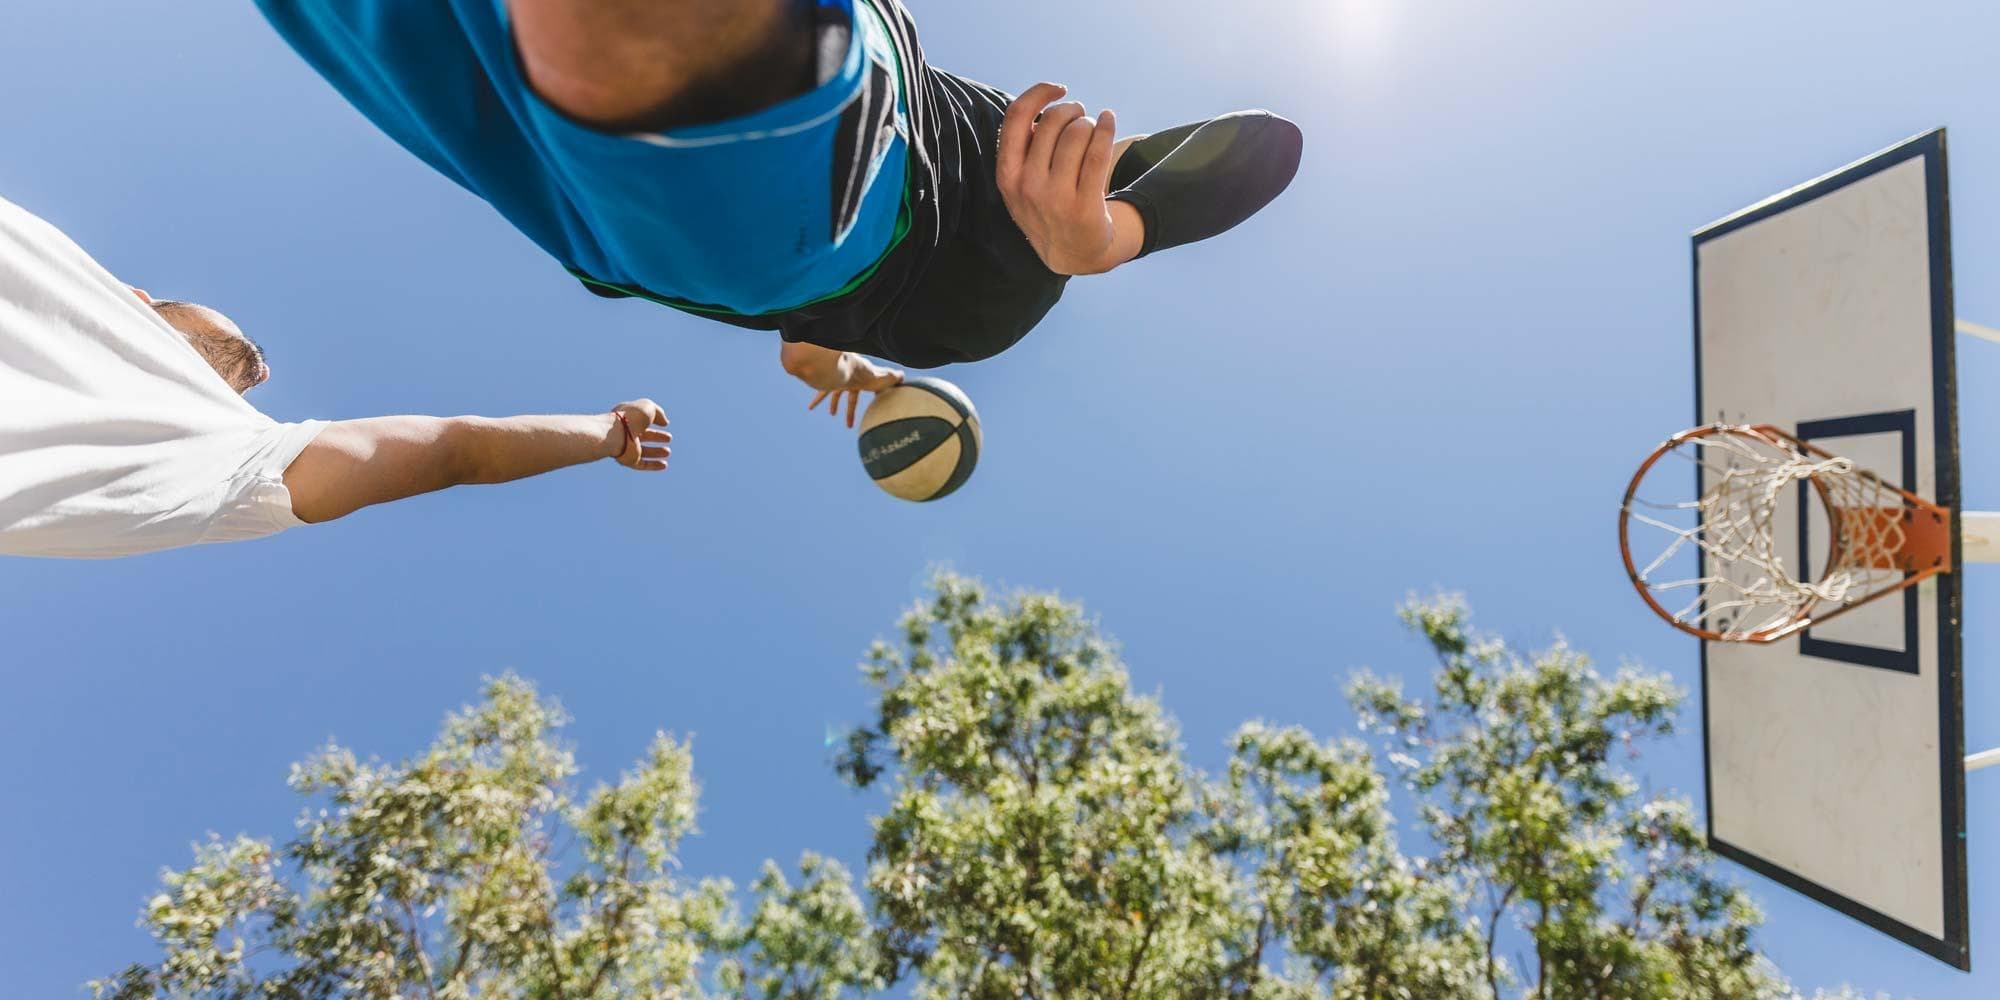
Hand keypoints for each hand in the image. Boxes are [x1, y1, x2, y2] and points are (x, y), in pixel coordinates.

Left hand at [610, 399, 671, 469]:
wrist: (617, 434)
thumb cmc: (631, 417)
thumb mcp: (648, 407)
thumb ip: (658, 413)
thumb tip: (665, 423)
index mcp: (627, 418)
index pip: (641, 420)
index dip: (653, 421)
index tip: (664, 424)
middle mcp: (626, 433)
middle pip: (643, 436)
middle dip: (656, 437)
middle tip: (669, 438)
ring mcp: (627, 447)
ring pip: (643, 452)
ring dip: (656, 452)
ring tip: (668, 452)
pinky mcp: (629, 460)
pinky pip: (642, 464)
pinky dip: (653, 465)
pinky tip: (664, 465)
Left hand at [808, 362, 901, 428]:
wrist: (848, 366)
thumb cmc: (867, 373)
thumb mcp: (884, 378)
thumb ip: (894, 378)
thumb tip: (903, 377)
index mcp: (862, 381)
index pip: (865, 392)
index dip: (868, 398)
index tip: (869, 403)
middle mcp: (849, 381)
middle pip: (848, 397)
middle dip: (847, 409)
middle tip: (843, 422)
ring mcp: (837, 381)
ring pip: (833, 393)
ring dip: (830, 403)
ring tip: (827, 412)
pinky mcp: (828, 382)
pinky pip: (821, 392)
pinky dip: (817, 400)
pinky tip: (810, 407)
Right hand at [997, 83, 1122, 274]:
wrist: (1072, 252)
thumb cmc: (1047, 203)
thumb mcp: (1021, 181)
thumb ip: (1024, 145)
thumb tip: (1043, 101)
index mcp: (1007, 174)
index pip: (1017, 117)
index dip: (1039, 93)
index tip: (1058, 89)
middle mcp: (1028, 186)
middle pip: (1053, 121)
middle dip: (1072, 110)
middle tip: (1080, 116)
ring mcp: (1056, 198)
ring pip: (1077, 133)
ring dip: (1090, 123)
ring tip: (1092, 131)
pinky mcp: (1085, 206)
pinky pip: (1098, 153)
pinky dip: (1106, 128)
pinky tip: (1109, 120)